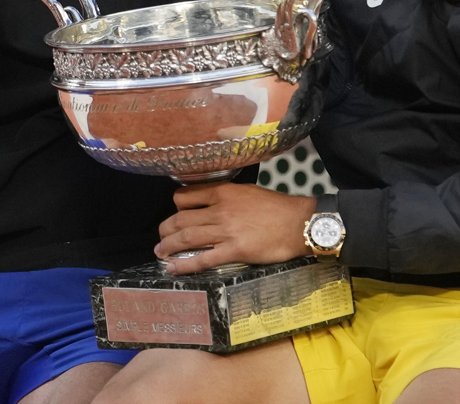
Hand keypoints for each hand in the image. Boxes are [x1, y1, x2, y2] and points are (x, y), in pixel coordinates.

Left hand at [154, 183, 315, 274]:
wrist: (299, 223)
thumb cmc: (277, 207)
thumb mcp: (248, 192)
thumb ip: (227, 196)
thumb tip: (211, 204)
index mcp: (223, 192)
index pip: (185, 197)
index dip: (175, 208)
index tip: (174, 215)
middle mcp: (220, 210)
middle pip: (180, 219)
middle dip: (165, 230)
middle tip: (160, 238)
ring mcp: (226, 231)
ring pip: (186, 237)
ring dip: (168, 246)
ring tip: (160, 252)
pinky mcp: (235, 251)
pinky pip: (203, 259)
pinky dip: (184, 265)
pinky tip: (173, 268)